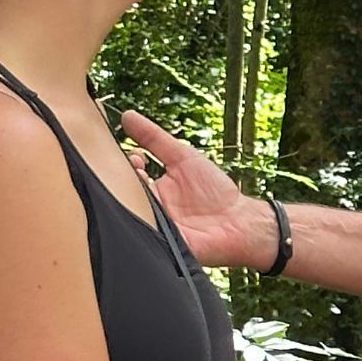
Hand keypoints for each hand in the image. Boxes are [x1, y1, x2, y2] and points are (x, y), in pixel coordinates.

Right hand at [120, 110, 278, 269]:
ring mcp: (156, 227)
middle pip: (123, 194)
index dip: (124, 164)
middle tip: (135, 171)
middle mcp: (150, 208)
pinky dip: (145, 222)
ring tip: (142, 187)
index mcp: (152, 189)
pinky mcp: (165, 244)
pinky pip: (148, 234)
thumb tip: (128, 116)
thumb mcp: (182, 156)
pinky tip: (148, 210)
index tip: (135, 157)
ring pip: (132, 213)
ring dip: (132, 200)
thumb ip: (155, 139)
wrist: (239, 221)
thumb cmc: (215, 191)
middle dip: (122, 182)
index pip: (126, 175)